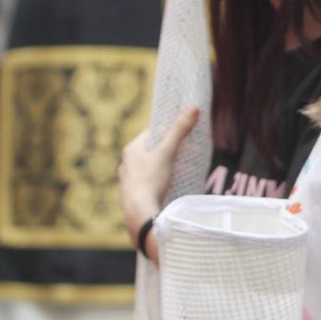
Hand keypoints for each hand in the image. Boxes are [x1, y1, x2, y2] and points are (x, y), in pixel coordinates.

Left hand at [119, 107, 198, 248]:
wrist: (139, 212)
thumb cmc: (151, 179)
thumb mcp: (168, 152)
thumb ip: (180, 130)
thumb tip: (194, 107)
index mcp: (131, 149)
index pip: (152, 133)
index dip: (168, 131)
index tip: (184, 133)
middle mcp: (126, 162)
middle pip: (152, 150)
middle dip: (169, 150)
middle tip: (186, 151)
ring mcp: (129, 179)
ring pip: (150, 166)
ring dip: (164, 166)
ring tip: (181, 168)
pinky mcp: (134, 193)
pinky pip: (149, 181)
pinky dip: (160, 179)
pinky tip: (170, 185)